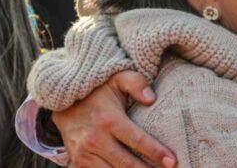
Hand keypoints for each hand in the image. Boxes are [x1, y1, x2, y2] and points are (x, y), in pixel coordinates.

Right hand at [52, 70, 176, 167]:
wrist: (64, 99)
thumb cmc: (98, 89)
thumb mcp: (118, 78)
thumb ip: (137, 83)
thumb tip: (151, 98)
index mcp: (109, 120)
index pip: (137, 141)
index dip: (156, 152)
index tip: (172, 162)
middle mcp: (95, 140)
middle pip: (126, 164)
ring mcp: (84, 154)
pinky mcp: (78, 162)